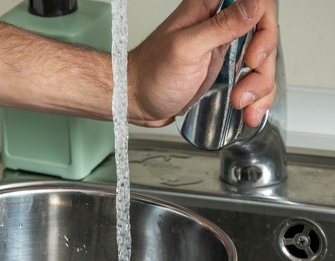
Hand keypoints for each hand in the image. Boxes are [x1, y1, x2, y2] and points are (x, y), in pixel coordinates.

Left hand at [128, 0, 277, 126]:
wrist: (135, 102)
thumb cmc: (150, 74)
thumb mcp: (186, 49)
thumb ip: (221, 26)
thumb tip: (254, 3)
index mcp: (209, 8)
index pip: (258, 2)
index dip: (264, 26)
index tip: (252, 54)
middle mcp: (220, 24)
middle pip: (266, 33)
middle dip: (263, 64)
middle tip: (245, 82)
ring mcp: (225, 47)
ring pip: (264, 59)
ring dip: (260, 85)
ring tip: (240, 102)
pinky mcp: (226, 69)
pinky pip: (255, 78)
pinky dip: (257, 97)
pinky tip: (249, 110)